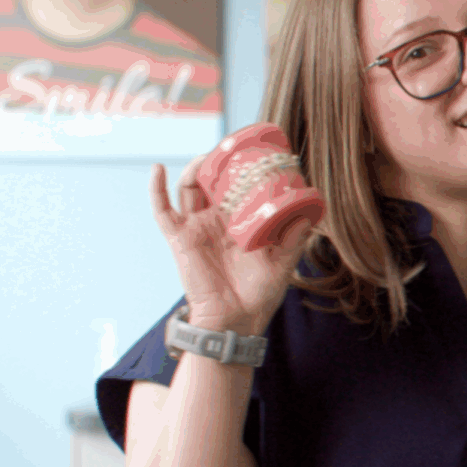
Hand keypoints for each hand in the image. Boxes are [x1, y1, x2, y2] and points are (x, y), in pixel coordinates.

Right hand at [149, 155, 314, 335]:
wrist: (236, 320)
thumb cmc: (259, 294)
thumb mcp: (283, 263)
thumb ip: (294, 239)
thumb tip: (310, 212)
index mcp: (240, 223)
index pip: (239, 187)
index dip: (243, 169)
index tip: (257, 152)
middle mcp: (217, 220)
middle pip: (213, 181)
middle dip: (219, 161)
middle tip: (231, 146)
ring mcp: (197, 227)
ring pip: (190, 187)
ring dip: (196, 167)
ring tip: (208, 156)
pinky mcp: (180, 237)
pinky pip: (162, 210)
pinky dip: (156, 188)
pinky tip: (157, 168)